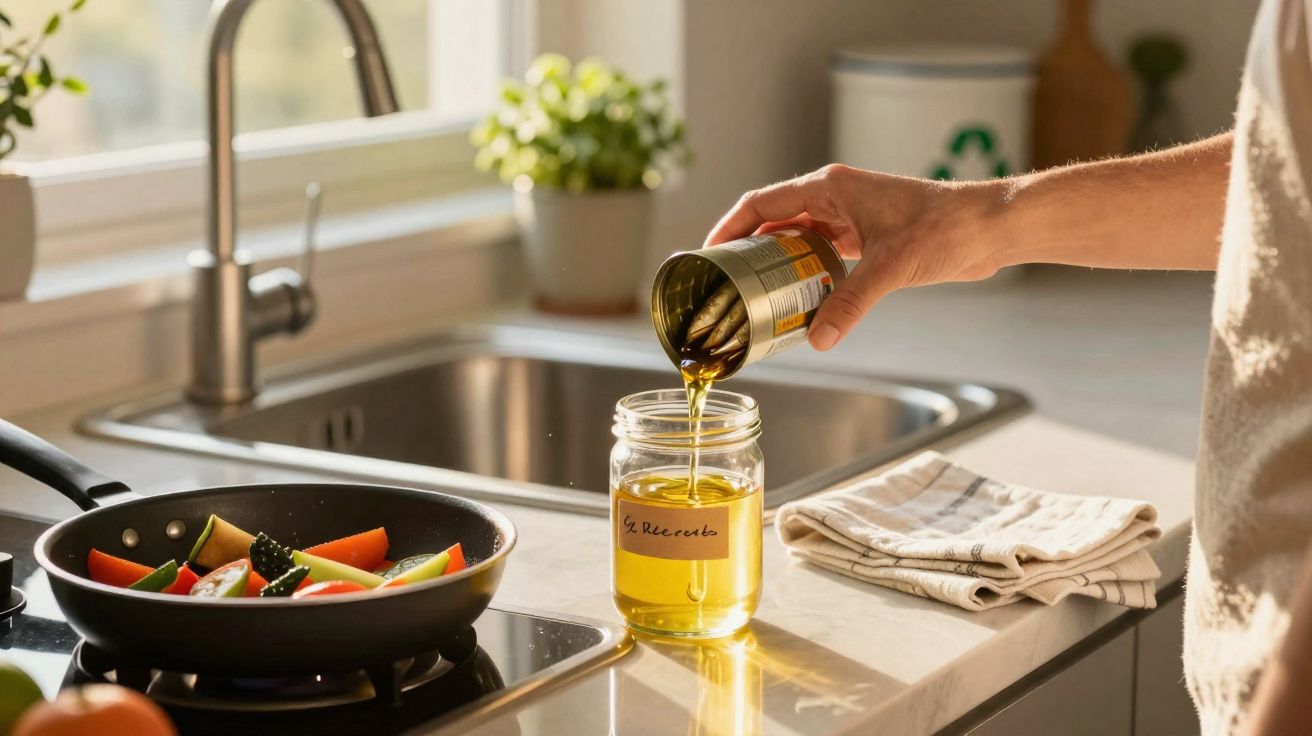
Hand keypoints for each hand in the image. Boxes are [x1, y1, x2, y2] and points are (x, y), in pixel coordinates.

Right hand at [704, 164, 1004, 350]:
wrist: (989, 228)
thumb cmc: (946, 228)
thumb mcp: (891, 267)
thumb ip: (850, 303)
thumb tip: (820, 339)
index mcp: (831, 186)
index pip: (763, 202)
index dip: (730, 225)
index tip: (708, 252)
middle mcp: (836, 196)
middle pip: (775, 220)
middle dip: (748, 248)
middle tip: (725, 281)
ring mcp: (851, 216)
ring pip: (798, 238)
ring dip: (777, 263)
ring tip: (753, 293)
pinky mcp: (867, 237)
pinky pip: (823, 253)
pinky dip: (806, 273)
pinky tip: (798, 298)